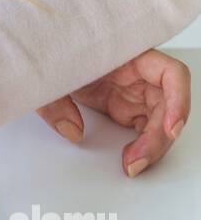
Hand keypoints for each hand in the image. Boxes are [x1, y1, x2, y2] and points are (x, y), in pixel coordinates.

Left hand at [36, 49, 189, 176]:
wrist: (42, 59)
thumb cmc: (52, 54)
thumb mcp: (47, 75)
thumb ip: (55, 102)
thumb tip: (72, 131)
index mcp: (128, 54)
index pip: (170, 72)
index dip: (178, 100)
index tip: (171, 128)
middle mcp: (137, 73)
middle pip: (168, 105)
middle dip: (159, 137)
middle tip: (137, 161)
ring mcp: (133, 91)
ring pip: (160, 120)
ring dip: (153, 145)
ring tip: (131, 165)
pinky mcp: (125, 106)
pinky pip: (146, 128)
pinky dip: (143, 146)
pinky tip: (130, 158)